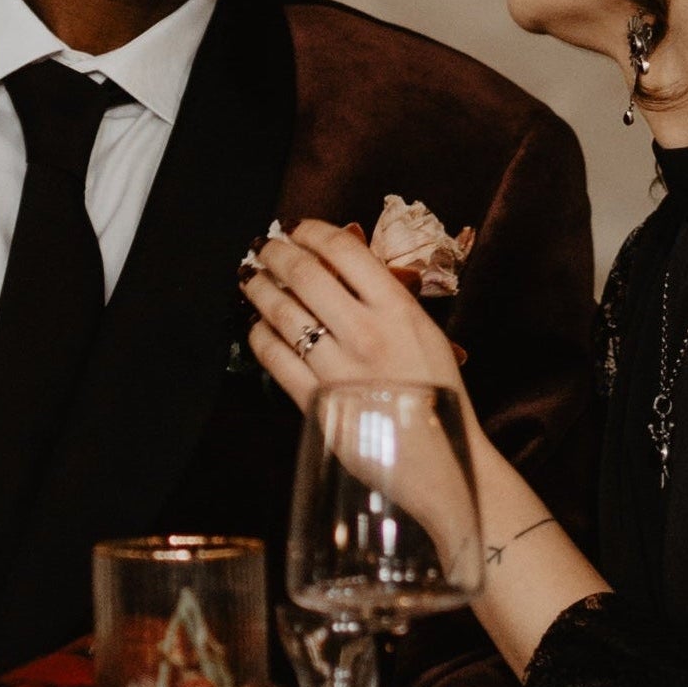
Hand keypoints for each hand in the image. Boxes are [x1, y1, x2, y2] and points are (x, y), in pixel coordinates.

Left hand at [239, 219, 462, 412]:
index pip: (345, 251)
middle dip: (277, 253)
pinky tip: (257, 327)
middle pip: (306, 275)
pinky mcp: (317, 401)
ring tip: (250, 279)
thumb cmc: (435, 393)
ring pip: (283, 313)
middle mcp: (366, 331)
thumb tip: (344, 263)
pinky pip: (276, 359)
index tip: (298, 228)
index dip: (313, 231)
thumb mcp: (425, 333)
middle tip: (263, 247)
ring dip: (260, 289)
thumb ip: (387, 299)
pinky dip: (260, 336)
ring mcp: (339, 367)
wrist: (438, 458)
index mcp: (398, 309)